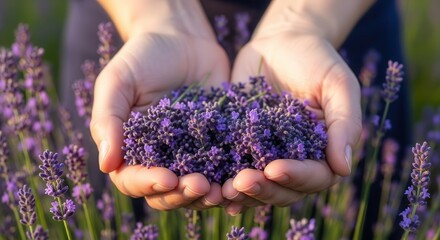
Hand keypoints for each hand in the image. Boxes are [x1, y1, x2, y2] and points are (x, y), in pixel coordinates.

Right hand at [91, 0, 228, 209]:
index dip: (148, 183)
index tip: (167, 178)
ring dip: (207, 195)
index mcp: (131, 150)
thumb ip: (108, 120)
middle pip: (166, 192)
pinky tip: (242, 180)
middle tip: (199, 185)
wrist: (183, 38)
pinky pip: (224, 170)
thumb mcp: (118, 81)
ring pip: (195, 189)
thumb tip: (105, 165)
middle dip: (181, 194)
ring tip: (221, 190)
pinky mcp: (218, 146)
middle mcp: (160, 159)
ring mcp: (190, 155)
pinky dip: (230, 180)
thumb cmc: (143, 57)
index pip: (132, 180)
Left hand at [222, 12, 361, 213]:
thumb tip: (344, 168)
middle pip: (284, 190)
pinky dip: (224, 182)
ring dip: (242, 193)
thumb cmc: (315, 60)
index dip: (296, 177)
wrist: (280, 43)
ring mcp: (266, 155)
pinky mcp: (240, 146)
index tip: (274, 168)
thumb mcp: (337, 84)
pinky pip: (233, 169)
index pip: (315, 176)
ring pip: (259, 187)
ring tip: (224, 189)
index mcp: (323, 151)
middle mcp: (295, 160)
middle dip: (264, 189)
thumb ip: (344, 123)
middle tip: (242, 181)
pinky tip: (212, 188)